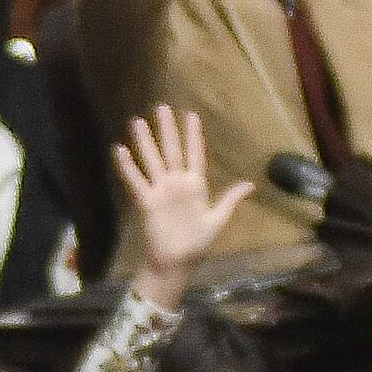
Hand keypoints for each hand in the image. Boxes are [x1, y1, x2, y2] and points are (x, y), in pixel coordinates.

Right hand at [111, 104, 245, 300]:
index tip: (191, 115)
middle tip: (162, 108)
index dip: (193, 136)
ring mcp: (161, 191)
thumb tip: (250, 185)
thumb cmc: (197, 244)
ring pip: (152, 160)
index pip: (195, 155)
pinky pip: (136, 180)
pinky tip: (120, 150)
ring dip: (145, 142)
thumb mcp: (217, 220)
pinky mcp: (146, 201)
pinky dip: (128, 166)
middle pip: (172, 151)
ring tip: (138, 122)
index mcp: (196, 186)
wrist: (176, 263)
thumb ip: (230, 200)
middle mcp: (177, 183)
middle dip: (167, 130)